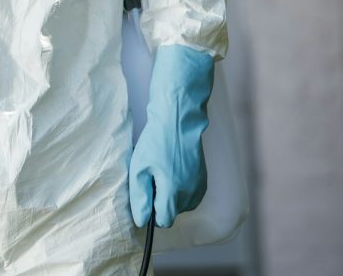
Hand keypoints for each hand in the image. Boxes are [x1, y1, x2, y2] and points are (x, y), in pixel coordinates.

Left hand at [128, 44, 214, 227]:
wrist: (179, 121)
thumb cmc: (156, 142)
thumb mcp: (139, 169)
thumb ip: (140, 198)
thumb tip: (141, 221)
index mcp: (174, 195)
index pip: (162, 221)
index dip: (150, 212)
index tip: (143, 196)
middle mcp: (191, 195)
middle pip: (171, 212)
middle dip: (159, 200)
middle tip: (150, 176)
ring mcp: (199, 187)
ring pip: (180, 204)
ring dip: (169, 194)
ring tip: (160, 170)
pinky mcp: (203, 180)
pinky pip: (188, 194)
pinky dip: (179, 187)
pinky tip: (171, 168)